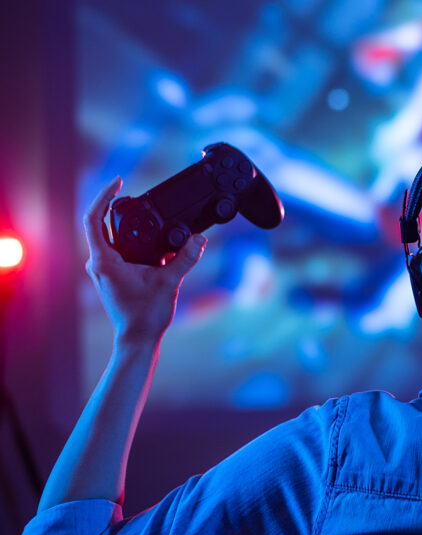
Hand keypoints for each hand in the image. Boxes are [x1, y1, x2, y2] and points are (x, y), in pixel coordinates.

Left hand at [84, 176, 206, 343]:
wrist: (138, 338)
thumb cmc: (145, 315)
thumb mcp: (170, 282)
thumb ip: (185, 258)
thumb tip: (199, 238)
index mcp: (105, 260)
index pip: (94, 218)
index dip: (104, 196)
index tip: (118, 181)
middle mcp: (99, 262)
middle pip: (102, 223)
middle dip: (119, 207)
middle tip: (137, 194)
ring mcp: (104, 269)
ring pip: (111, 237)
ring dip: (129, 225)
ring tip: (149, 216)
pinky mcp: (112, 275)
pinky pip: (118, 249)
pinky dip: (133, 240)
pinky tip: (152, 242)